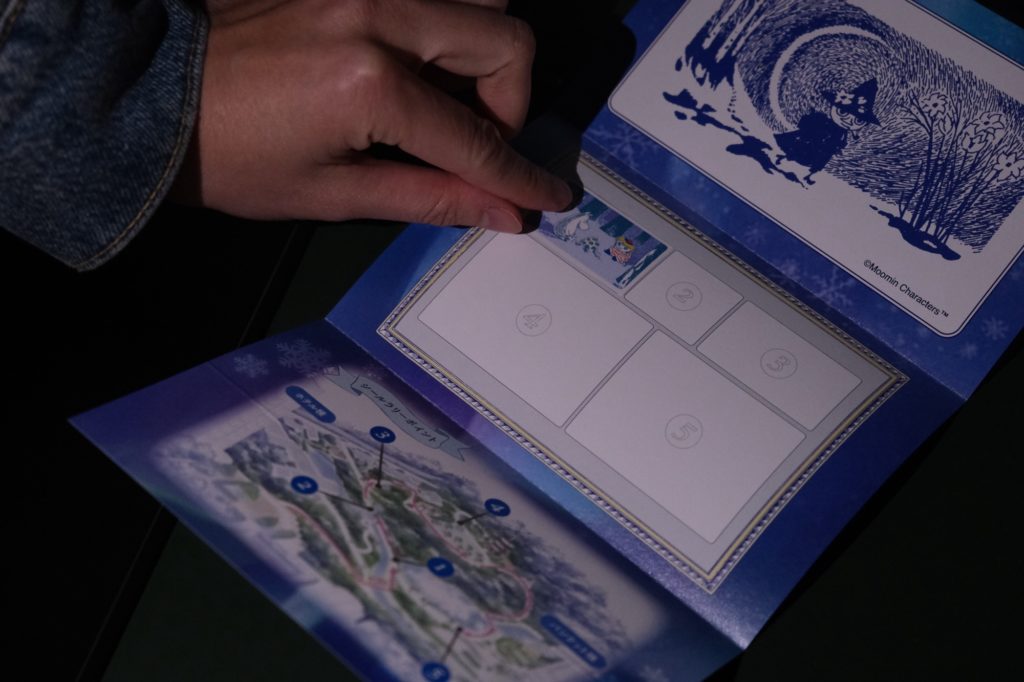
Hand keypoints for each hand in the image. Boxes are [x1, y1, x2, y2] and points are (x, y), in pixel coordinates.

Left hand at [176, 0, 572, 232]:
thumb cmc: (236, 162)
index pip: (477, 136)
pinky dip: (449, 31)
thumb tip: (505, 214)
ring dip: (485, 54)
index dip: (519, 175)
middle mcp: (380, 14)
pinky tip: (419, 73)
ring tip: (450, 102)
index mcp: (371, 83)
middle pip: (504, 38)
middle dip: (511, 103)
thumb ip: (432, 197)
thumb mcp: (336, 195)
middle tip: (480, 143)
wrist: (157, 101)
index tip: (549, 197)